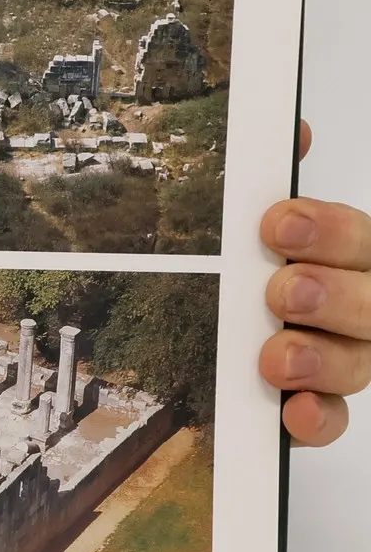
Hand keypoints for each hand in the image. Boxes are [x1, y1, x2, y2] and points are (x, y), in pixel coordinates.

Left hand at [260, 122, 370, 447]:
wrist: (196, 340)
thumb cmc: (243, 272)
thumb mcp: (248, 227)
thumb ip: (269, 178)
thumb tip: (290, 130)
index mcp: (349, 257)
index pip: (363, 239)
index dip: (330, 231)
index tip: (277, 225)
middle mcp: (359, 308)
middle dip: (330, 295)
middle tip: (282, 292)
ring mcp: (345, 361)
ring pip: (359, 363)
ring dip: (321, 359)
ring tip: (277, 357)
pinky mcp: (317, 409)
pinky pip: (333, 421)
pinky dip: (318, 420)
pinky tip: (295, 413)